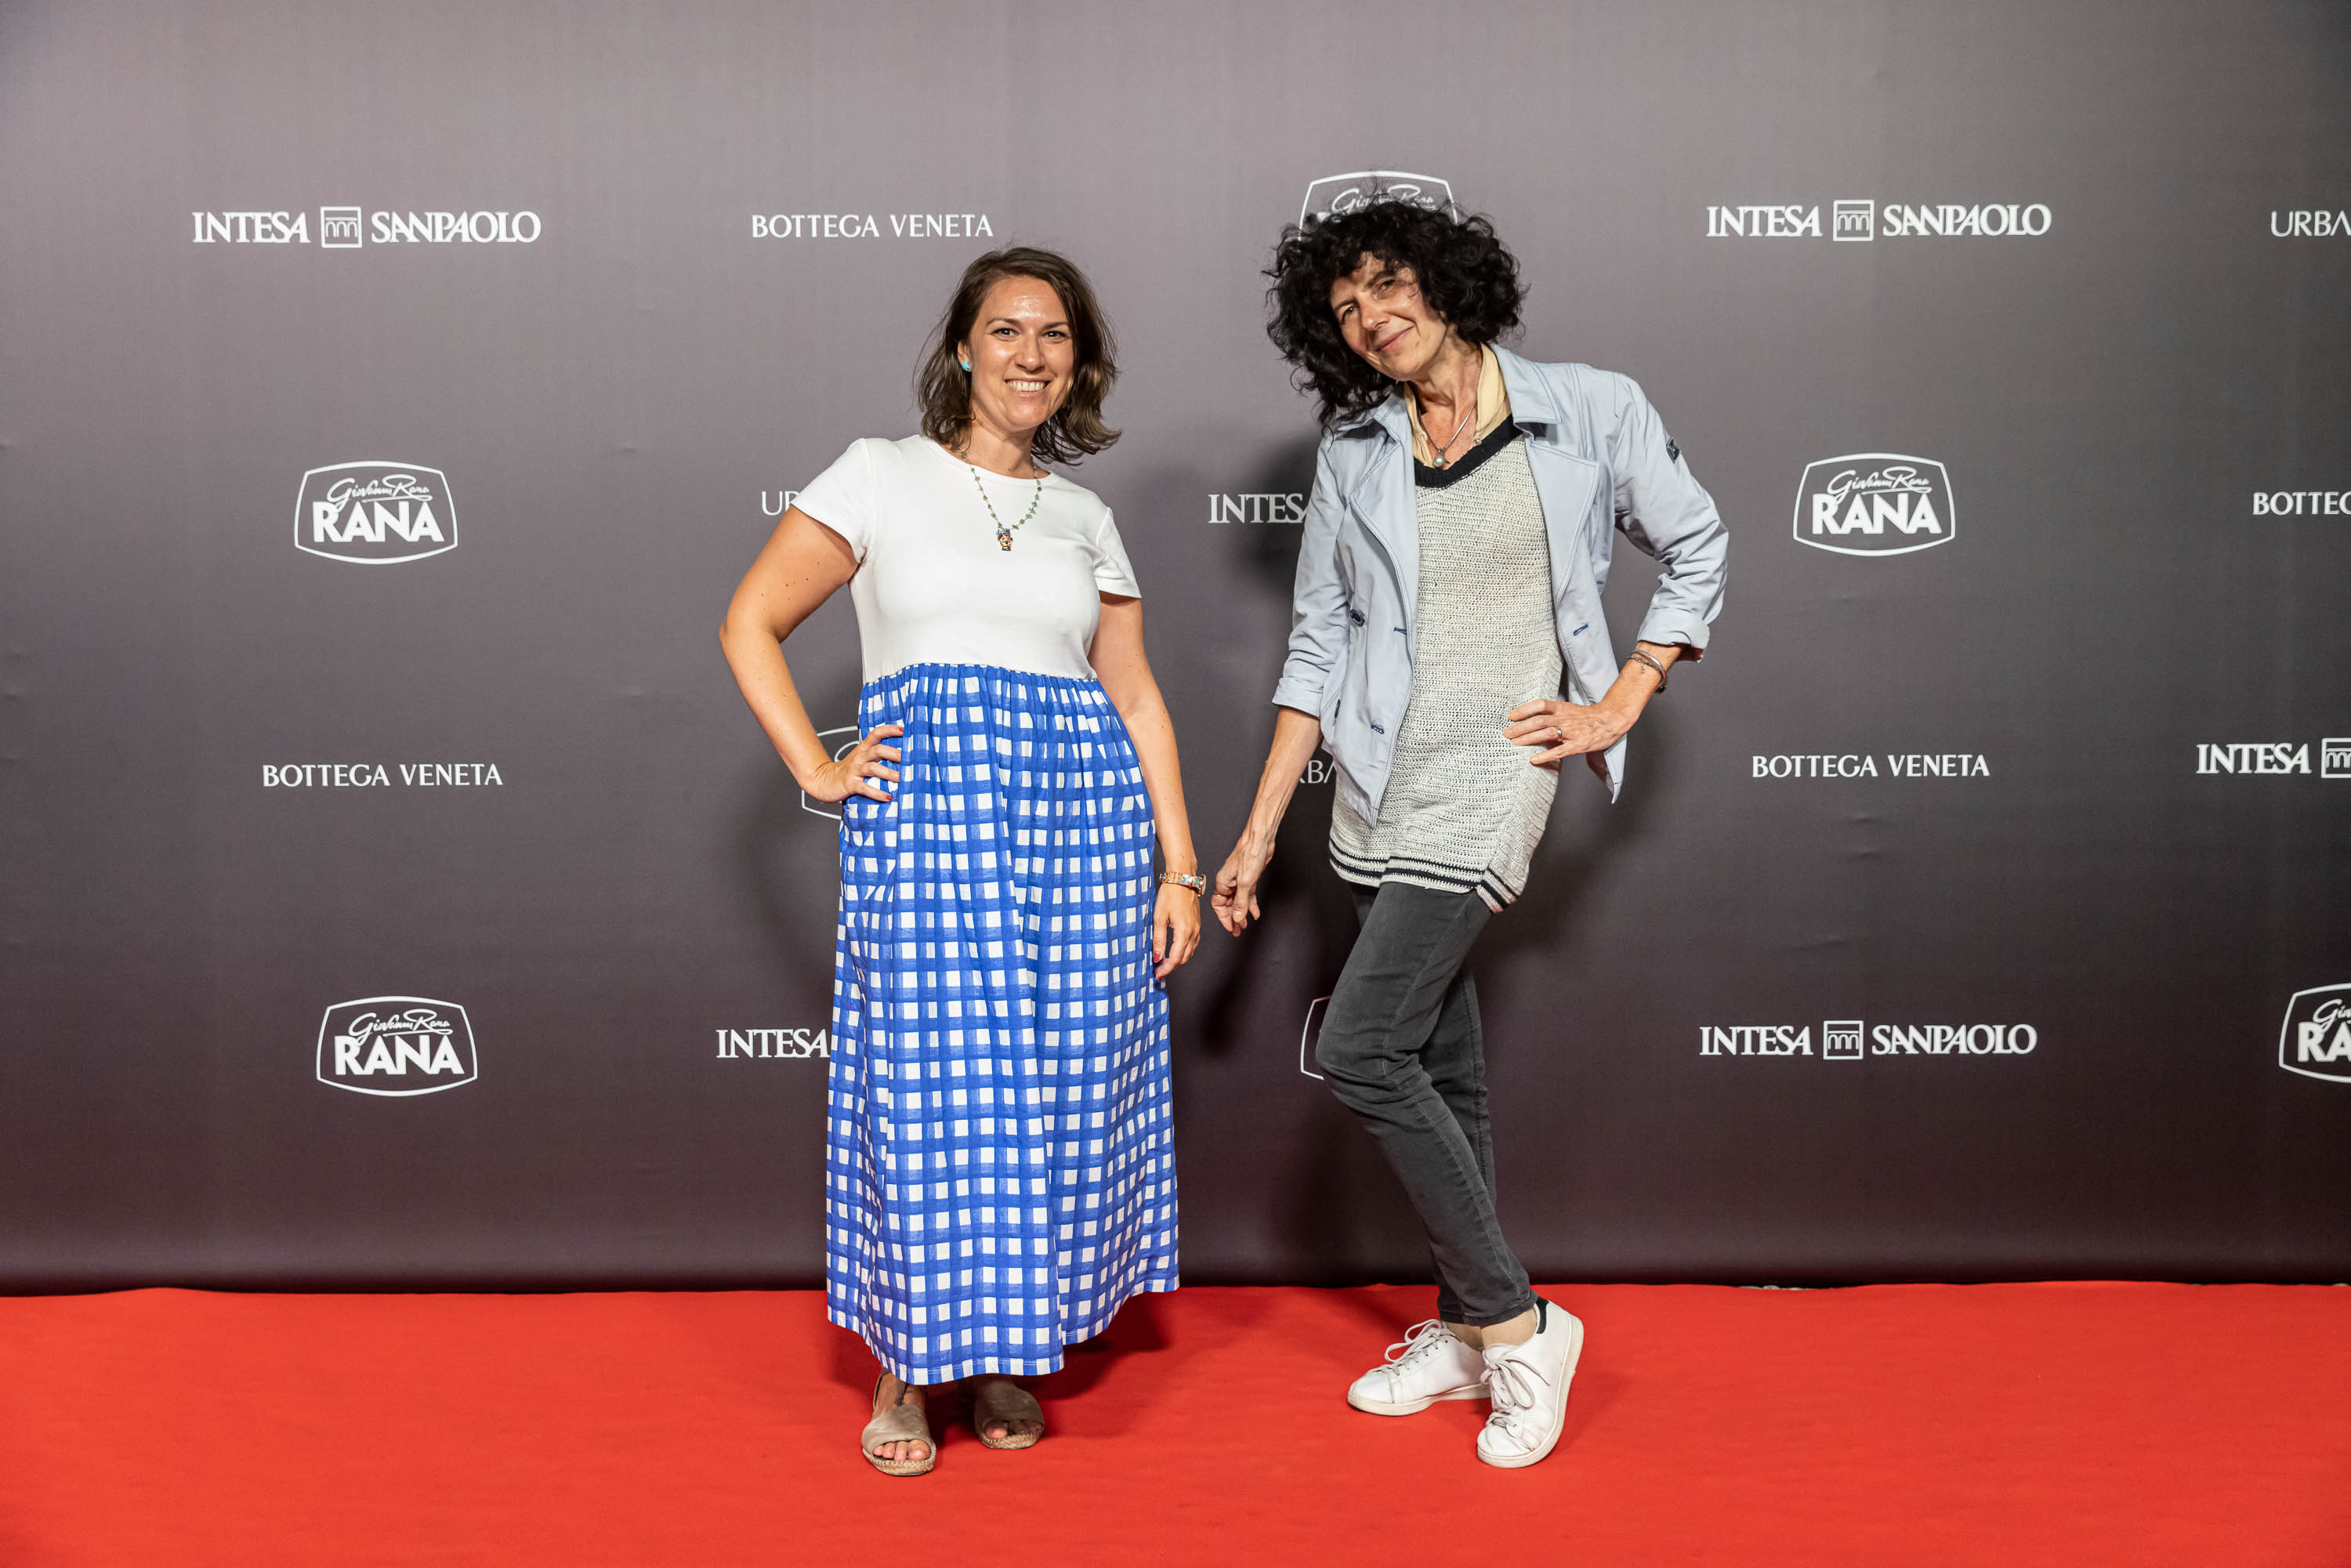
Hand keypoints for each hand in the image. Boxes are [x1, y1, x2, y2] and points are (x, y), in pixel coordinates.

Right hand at [801, 722, 902, 802]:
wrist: (824, 781)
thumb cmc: (848, 770)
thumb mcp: (862, 758)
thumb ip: (877, 754)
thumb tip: (903, 755)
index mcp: (864, 748)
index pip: (876, 733)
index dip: (889, 729)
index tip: (904, 729)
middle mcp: (860, 757)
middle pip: (878, 750)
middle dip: (894, 753)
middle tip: (909, 759)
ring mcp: (855, 770)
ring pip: (873, 768)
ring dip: (888, 773)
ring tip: (901, 778)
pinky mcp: (850, 784)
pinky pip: (865, 788)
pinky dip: (877, 793)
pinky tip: (888, 797)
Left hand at [1153, 882, 1200, 978]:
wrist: (1182, 879)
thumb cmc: (1170, 894)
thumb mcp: (1159, 917)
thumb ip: (1159, 939)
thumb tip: (1157, 957)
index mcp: (1184, 932)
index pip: (1176, 958)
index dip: (1166, 969)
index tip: (1157, 974)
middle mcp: (1194, 932)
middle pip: (1184, 958)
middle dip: (1172, 967)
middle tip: (1159, 971)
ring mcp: (1197, 929)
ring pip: (1190, 952)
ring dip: (1178, 960)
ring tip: (1165, 964)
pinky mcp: (1197, 925)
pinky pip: (1193, 944)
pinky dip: (1184, 952)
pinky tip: (1175, 951)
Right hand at [1211, 834, 1273, 935]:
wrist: (1261, 840)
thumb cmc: (1249, 855)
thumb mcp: (1245, 883)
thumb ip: (1240, 902)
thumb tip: (1236, 918)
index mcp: (1222, 882)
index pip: (1219, 905)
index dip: (1224, 918)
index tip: (1231, 928)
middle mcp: (1229, 882)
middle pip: (1228, 905)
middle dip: (1233, 918)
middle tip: (1238, 931)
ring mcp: (1239, 880)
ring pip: (1239, 901)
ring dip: (1243, 913)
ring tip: (1246, 925)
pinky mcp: (1249, 878)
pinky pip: (1248, 895)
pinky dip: (1251, 904)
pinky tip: (1255, 913)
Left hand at [1503, 700, 1627, 768]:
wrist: (1612, 719)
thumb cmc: (1589, 716)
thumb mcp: (1570, 709)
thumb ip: (1555, 711)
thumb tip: (1536, 712)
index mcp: (1563, 708)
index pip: (1540, 704)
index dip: (1524, 709)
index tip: (1511, 715)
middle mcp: (1565, 718)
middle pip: (1539, 720)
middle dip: (1520, 727)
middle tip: (1506, 733)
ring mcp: (1572, 732)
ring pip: (1546, 733)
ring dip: (1528, 739)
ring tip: (1514, 743)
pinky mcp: (1578, 745)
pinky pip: (1559, 751)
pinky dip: (1545, 755)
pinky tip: (1533, 759)